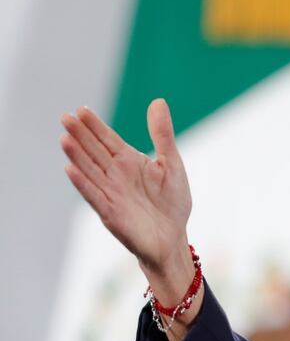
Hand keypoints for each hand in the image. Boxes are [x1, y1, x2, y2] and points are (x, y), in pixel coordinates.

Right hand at [60, 99, 191, 275]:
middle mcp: (115, 175)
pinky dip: (83, 183)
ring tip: (65, 138)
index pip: (108, 139)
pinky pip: (94, 195)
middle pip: (95, 151)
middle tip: (65, 117)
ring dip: (77, 156)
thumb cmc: (172, 202)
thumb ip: (162, 134)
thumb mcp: (172, 164)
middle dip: (81, 135)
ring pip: (90, 171)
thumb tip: (157, 101)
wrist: (173, 238)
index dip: (95, 126)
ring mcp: (111, 193)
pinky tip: (70, 169)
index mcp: (129, 161)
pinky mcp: (110, 212)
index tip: (81, 110)